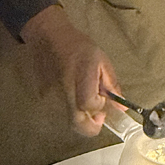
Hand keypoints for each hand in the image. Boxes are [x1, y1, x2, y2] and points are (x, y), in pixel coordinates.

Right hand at [21, 5, 120, 136]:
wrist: (48, 38)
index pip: (89, 105)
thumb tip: (121, 108)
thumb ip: (112, 85)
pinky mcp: (42, 99)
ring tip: (83, 99)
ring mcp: (51, 97)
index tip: (103, 100)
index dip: (99, 107)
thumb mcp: (101, 60)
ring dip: (80, 118)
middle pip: (78, 124)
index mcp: (81, 77)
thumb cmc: (78, 46)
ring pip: (68, 122)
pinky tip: (71, 94)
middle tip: (97, 115)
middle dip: (91, 126)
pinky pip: (59, 113)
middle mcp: (64, 91)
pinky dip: (69, 110)